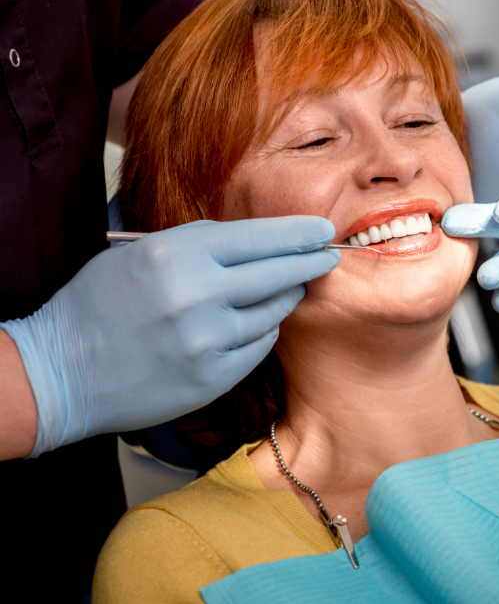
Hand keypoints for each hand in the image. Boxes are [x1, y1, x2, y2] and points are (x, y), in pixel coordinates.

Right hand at [1, 216, 338, 455]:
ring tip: (288, 288)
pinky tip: (255, 323)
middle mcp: (197, 295)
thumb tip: (256, 241)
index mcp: (176, 254)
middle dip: (310, 262)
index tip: (322, 230)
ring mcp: (208, 340)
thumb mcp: (140, 254)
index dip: (297, 233)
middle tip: (329, 256)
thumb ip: (198, 245)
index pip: (259, 237)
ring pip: (274, 311)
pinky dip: (262, 331)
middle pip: (279, 273)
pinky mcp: (213, 377)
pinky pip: (259, 346)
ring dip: (285, 297)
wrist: (60, 372)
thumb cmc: (98, 305)